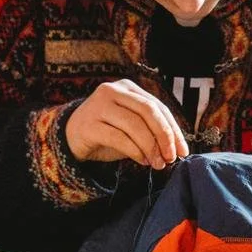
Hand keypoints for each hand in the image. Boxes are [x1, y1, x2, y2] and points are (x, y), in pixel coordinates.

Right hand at [65, 80, 188, 169]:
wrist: (68, 138)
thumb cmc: (106, 132)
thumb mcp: (130, 127)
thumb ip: (150, 130)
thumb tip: (177, 147)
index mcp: (128, 87)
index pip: (157, 106)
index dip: (173, 128)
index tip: (183, 149)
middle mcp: (113, 90)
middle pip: (148, 111)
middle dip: (165, 136)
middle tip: (172, 157)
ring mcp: (99, 105)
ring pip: (135, 124)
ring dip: (151, 147)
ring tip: (158, 163)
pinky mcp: (89, 124)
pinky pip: (119, 138)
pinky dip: (135, 151)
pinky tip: (142, 161)